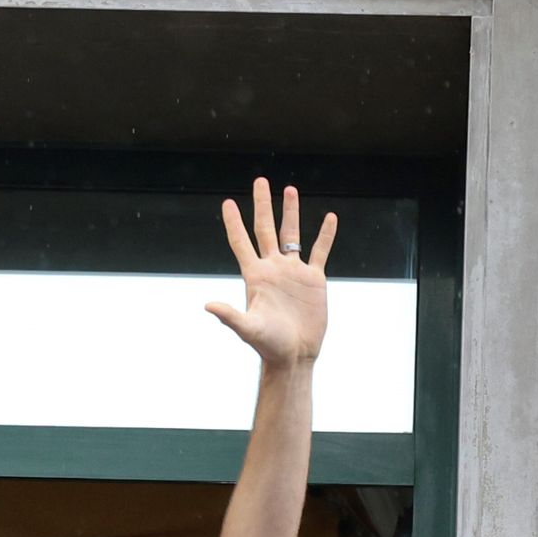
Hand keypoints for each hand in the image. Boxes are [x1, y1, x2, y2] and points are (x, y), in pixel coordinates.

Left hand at [207, 179, 335, 366]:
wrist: (294, 354)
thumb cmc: (269, 344)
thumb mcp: (247, 328)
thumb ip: (230, 315)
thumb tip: (208, 306)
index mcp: (255, 275)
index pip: (241, 242)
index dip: (234, 223)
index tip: (227, 202)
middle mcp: (273, 268)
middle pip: (265, 229)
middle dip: (262, 205)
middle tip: (260, 181)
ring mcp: (293, 272)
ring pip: (292, 234)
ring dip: (290, 212)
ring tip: (289, 190)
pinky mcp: (314, 279)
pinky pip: (320, 251)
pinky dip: (325, 235)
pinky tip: (329, 218)